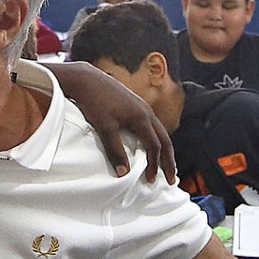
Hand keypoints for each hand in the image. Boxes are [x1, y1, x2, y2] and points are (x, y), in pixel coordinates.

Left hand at [48, 62, 176, 182]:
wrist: (86, 78)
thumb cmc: (94, 102)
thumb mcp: (104, 128)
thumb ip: (115, 151)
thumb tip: (124, 174)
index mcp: (141, 118)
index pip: (155, 146)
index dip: (155, 165)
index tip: (151, 180)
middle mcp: (146, 112)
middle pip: (165, 139)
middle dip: (169, 160)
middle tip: (171, 178)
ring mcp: (142, 106)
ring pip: (160, 131)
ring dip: (164, 149)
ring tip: (166, 164)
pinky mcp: (135, 104)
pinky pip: (152, 125)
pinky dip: (156, 138)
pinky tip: (151, 144)